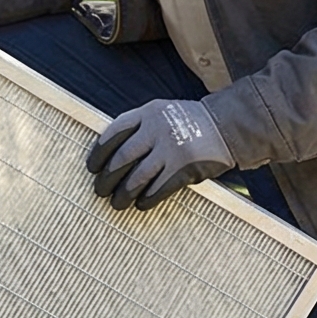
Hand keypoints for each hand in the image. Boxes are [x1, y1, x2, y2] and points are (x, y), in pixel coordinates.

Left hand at [85, 98, 233, 209]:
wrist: (225, 125)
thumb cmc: (187, 122)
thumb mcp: (160, 113)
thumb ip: (138, 128)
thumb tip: (110, 156)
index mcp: (147, 113)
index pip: (113, 133)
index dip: (99, 153)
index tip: (91, 167)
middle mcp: (156, 130)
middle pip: (122, 158)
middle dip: (107, 178)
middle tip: (100, 190)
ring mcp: (171, 149)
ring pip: (137, 177)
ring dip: (123, 194)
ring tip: (117, 203)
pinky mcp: (184, 168)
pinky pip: (158, 189)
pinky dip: (147, 199)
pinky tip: (141, 204)